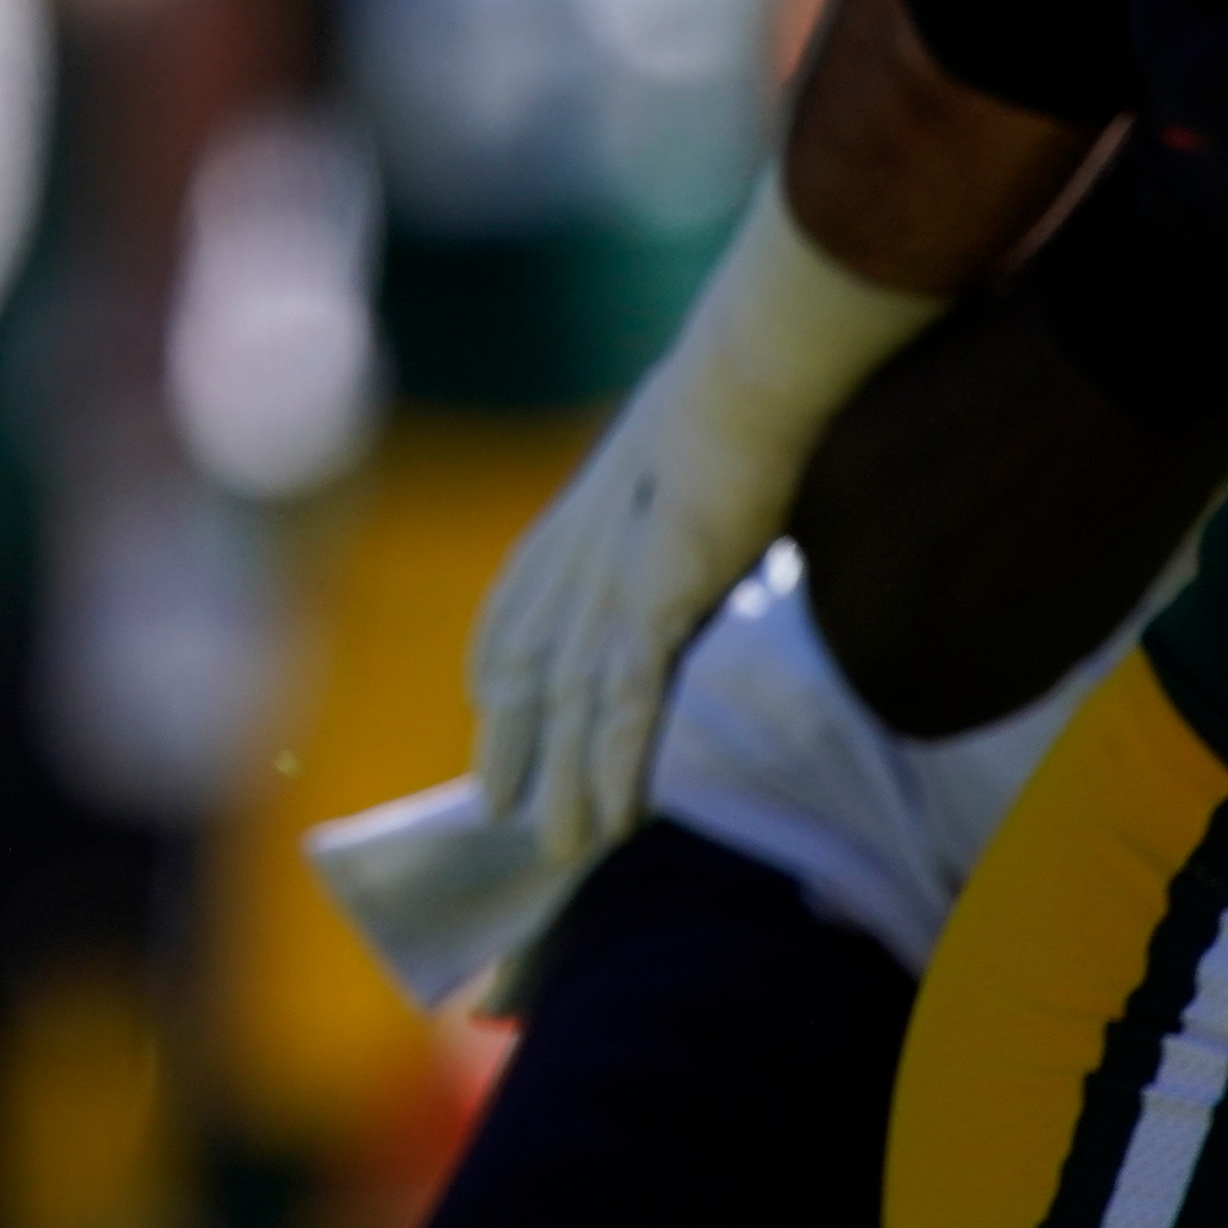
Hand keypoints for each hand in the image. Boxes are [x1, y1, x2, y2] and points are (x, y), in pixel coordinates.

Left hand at [465, 374, 775, 868]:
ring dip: (565, 781)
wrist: (740, 381)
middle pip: (528, 675)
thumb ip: (666, 514)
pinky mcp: (653, 606)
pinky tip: (610, 813)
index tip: (487, 710)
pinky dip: (612, 763)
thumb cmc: (727, 409)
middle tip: (498, 810)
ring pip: (572, 708)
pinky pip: (624, 703)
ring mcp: (608, 588)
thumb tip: (698, 530)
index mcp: (571, 528)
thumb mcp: (675, 466)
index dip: (497, 670)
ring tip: (557, 846)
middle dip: (511, 744)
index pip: (513, 616)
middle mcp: (571, 564)